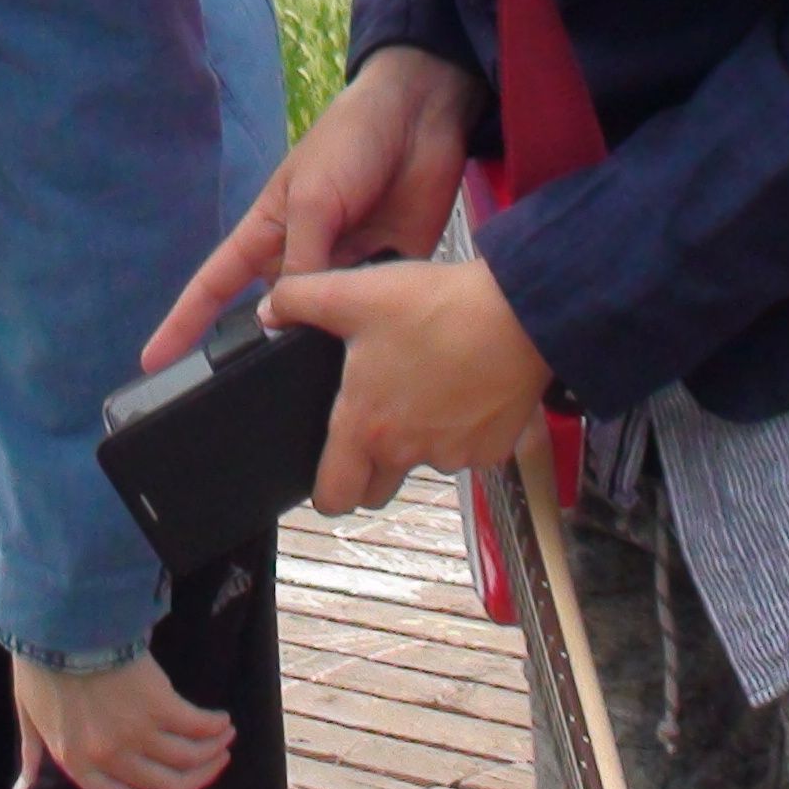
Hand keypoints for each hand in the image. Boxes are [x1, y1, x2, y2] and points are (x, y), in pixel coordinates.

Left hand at [13, 652, 232, 788]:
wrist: (55, 622)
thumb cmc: (41, 666)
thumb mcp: (30, 719)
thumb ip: (32, 758)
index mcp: (79, 767)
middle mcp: (110, 758)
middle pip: (169, 786)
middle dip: (202, 778)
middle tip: (219, 762)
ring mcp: (135, 732)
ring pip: (188, 757)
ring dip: (214, 749)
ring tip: (225, 735)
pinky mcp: (157, 702)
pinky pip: (196, 724)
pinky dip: (213, 724)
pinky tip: (220, 717)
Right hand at [141, 46, 485, 371]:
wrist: (419, 116)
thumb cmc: (348, 143)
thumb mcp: (312, 198)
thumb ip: (299, 260)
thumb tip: (277, 320)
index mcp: (267, 235)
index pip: (214, 285)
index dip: (183, 322)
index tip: (152, 361)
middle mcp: (301, 260)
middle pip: (273, 318)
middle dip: (266, 351)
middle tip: (259, 401)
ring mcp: (344, 271)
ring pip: (324, 325)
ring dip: (326, 348)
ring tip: (325, 387)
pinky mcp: (389, 276)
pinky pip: (372, 317)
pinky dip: (372, 334)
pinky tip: (375, 361)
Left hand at [267, 257, 551, 514]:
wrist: (519, 313)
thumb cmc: (440, 307)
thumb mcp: (354, 292)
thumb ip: (299, 300)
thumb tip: (270, 311)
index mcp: (366, 424)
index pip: (332, 496)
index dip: (324, 490)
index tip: (328, 473)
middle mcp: (407, 451)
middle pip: (376, 489)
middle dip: (369, 468)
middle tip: (374, 421)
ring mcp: (453, 455)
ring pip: (423, 464)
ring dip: (418, 440)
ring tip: (422, 384)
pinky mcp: (492, 450)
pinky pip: (467, 451)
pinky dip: (461, 430)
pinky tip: (462, 386)